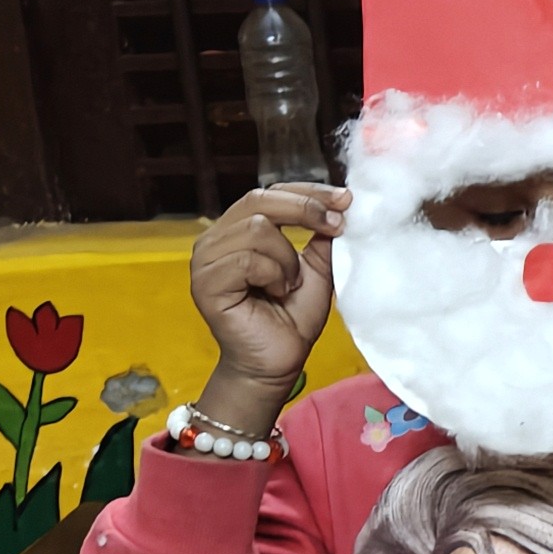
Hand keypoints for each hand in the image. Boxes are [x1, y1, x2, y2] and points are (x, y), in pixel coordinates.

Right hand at [189, 182, 341, 430]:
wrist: (279, 361)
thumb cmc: (292, 317)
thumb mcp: (316, 269)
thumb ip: (320, 236)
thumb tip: (338, 204)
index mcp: (238, 230)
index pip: (270, 193)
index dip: (309, 192)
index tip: (347, 200)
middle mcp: (216, 239)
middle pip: (259, 200)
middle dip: (305, 210)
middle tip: (336, 227)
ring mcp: (206, 260)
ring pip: (256, 229)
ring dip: (287, 258)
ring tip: (290, 284)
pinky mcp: (205, 283)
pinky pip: (247, 259)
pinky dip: (273, 274)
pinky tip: (276, 293)